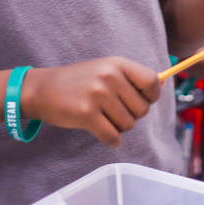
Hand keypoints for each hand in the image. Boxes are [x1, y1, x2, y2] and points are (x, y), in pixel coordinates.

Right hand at [20, 58, 160, 147]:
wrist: (42, 89)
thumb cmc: (78, 81)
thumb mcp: (104, 69)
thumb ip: (129, 77)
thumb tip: (161, 83)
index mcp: (117, 64)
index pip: (151, 81)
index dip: (151, 96)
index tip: (141, 101)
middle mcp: (109, 77)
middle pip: (142, 109)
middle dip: (132, 116)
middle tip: (115, 112)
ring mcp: (98, 95)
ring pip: (128, 125)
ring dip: (119, 128)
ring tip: (104, 119)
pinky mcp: (86, 114)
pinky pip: (113, 137)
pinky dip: (113, 141)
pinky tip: (106, 135)